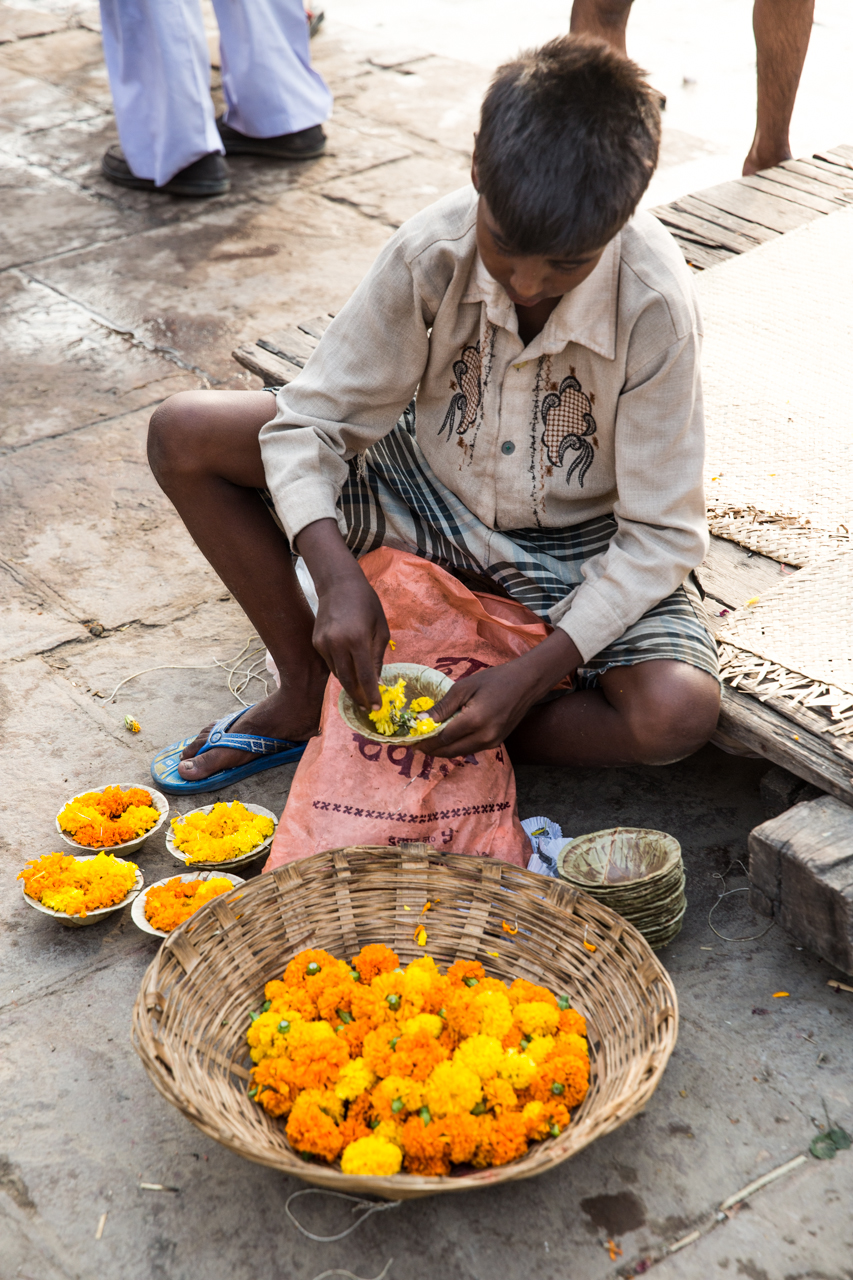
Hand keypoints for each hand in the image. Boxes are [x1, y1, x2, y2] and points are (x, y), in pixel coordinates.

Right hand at [296, 518, 389, 709]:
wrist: (339, 585)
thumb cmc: (367, 604)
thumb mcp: (381, 629)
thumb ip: (378, 657)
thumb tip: (376, 682)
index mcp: (357, 639)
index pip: (365, 675)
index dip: (371, 694)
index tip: (376, 708)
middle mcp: (337, 643)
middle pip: (347, 680)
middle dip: (358, 696)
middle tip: (367, 707)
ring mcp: (323, 644)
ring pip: (337, 673)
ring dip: (349, 684)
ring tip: (361, 694)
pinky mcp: (316, 642)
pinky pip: (330, 662)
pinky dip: (340, 669)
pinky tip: (349, 672)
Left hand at [425, 629, 580, 757]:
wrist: (526, 683)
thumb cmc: (494, 680)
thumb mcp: (464, 688)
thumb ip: (442, 707)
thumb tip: (420, 721)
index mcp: (475, 721)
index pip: (443, 738)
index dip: (425, 741)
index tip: (410, 740)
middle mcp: (485, 737)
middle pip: (450, 751)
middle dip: (430, 750)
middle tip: (414, 745)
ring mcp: (492, 742)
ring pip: (460, 752)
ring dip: (442, 750)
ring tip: (426, 742)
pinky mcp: (496, 743)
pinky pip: (470, 748)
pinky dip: (456, 746)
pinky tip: (446, 739)